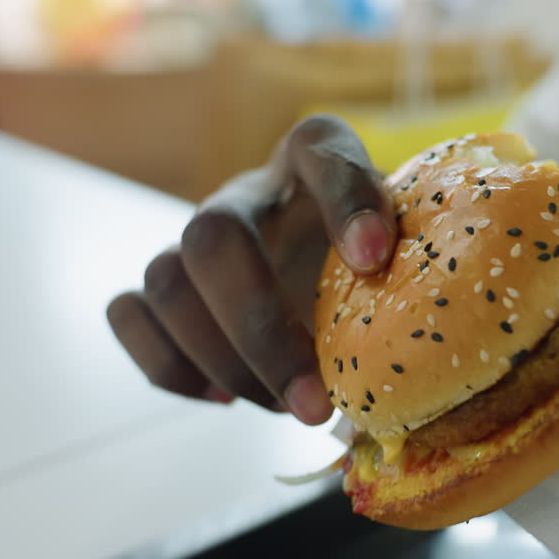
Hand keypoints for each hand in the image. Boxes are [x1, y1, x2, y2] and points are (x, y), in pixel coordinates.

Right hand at [106, 115, 396, 422]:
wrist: (334, 269)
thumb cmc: (382, 267)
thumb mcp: (412, 257)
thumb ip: (420, 280)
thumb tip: (430, 375)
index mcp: (316, 162)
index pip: (322, 150)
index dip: (344, 200)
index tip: (374, 257)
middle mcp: (250, 193)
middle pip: (215, 235)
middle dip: (259, 330)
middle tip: (315, 403)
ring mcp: (198, 236)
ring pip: (165, 281)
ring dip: (223, 362)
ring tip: (286, 408)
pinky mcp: (166, 285)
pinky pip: (128, 313)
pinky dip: (168, 365)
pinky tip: (225, 397)